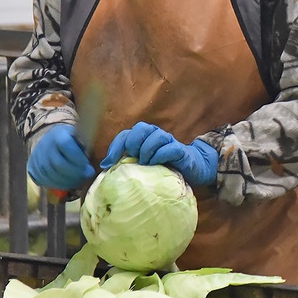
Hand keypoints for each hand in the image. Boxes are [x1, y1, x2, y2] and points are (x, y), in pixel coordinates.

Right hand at [27, 124, 94, 190]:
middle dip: (76, 173)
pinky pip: (45, 181)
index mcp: (58, 134)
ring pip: (52, 175)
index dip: (79, 159)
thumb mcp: (79, 136)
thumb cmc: (70, 139)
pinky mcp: (32, 170)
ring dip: (68, 181)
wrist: (47, 140)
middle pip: (59, 165)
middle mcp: (44, 146)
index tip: (90, 168)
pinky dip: (58, 185)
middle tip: (87, 176)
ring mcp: (36, 159)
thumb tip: (102, 159)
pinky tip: (68, 183)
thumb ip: (86, 145)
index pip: (66, 146)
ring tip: (79, 181)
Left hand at [100, 121, 219, 186]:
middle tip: (134, 159)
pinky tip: (157, 165)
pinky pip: (170, 148)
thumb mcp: (143, 166)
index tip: (108, 164)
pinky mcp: (181, 150)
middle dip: (134, 144)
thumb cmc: (164, 168)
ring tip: (146, 164)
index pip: (126, 134)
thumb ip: (128, 163)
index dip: (115, 146)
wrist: (192, 169)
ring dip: (147, 150)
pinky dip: (161, 155)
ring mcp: (169, 141)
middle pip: (140, 128)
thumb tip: (105, 168)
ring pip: (156, 136)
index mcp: (144, 138)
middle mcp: (156, 135)